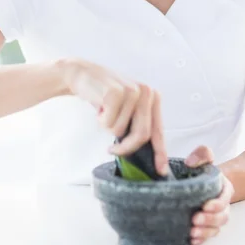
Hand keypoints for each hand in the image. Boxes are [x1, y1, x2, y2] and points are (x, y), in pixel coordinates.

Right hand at [57, 57, 168, 176]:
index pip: (158, 130)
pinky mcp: (116, 92)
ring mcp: (131, 91)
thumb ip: (138, 124)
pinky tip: (99, 106)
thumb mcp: (127, 108)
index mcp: (153, 97)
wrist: (83, 74)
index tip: (161, 170)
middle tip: (112, 149)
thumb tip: (144, 154)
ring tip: (105, 111)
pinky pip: (108, 123)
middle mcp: (146, 92)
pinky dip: (100, 120)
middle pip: (141, 135)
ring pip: (121, 131)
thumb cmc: (105, 95)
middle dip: (125, 147)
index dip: (159, 152)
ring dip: (108, 126)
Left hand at [185, 145, 234, 244]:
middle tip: (195, 219)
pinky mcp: (206, 225)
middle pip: (222, 217)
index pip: (224, 199)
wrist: (198, 178)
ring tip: (192, 232)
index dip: (216, 204)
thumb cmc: (201, 168)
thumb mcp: (203, 156)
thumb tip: (190, 162)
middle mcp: (223, 205)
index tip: (204, 205)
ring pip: (216, 228)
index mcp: (224, 189)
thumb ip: (202, 154)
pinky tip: (192, 240)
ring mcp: (215, 216)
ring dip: (205, 232)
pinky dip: (201, 239)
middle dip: (210, 220)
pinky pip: (208, 235)